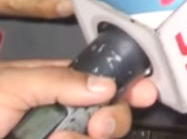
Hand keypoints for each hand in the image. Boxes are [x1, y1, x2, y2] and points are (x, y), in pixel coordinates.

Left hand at [0, 59, 157, 138]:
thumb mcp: (12, 84)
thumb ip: (60, 81)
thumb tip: (107, 85)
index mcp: (56, 86)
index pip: (104, 82)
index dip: (127, 86)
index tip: (145, 92)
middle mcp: (63, 116)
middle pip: (111, 115)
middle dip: (113, 119)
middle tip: (99, 125)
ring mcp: (60, 138)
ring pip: (98, 137)